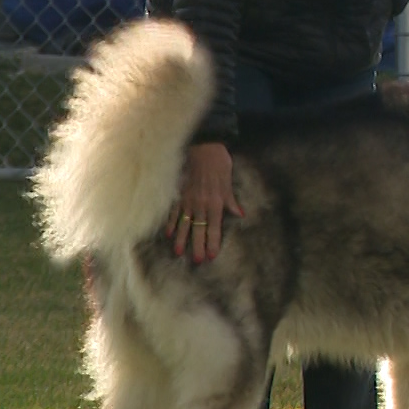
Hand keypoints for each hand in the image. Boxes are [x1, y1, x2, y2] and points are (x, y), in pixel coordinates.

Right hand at [165, 142, 243, 262]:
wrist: (203, 147)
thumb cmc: (219, 162)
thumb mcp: (229, 181)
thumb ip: (231, 200)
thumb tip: (240, 214)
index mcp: (216, 202)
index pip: (214, 227)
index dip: (213, 242)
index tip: (211, 256)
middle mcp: (201, 204)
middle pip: (199, 229)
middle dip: (197, 246)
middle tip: (196, 261)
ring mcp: (188, 200)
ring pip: (184, 224)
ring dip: (182, 239)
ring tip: (179, 253)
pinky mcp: (179, 194)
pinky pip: (174, 211)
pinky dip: (171, 223)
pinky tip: (169, 234)